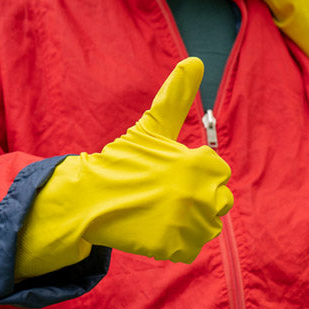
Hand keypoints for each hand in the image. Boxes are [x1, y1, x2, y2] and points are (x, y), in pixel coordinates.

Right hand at [15, 57, 232, 278]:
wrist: (89, 201)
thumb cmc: (122, 161)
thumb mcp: (151, 127)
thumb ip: (176, 96)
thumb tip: (195, 60)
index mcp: (200, 163)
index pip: (218, 173)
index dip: (195, 174)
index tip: (171, 174)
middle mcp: (200, 194)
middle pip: (219, 201)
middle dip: (196, 199)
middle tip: (164, 196)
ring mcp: (189, 224)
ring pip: (208, 227)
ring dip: (189, 223)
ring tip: (160, 213)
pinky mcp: (176, 248)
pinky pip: (190, 248)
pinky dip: (175, 243)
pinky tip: (155, 230)